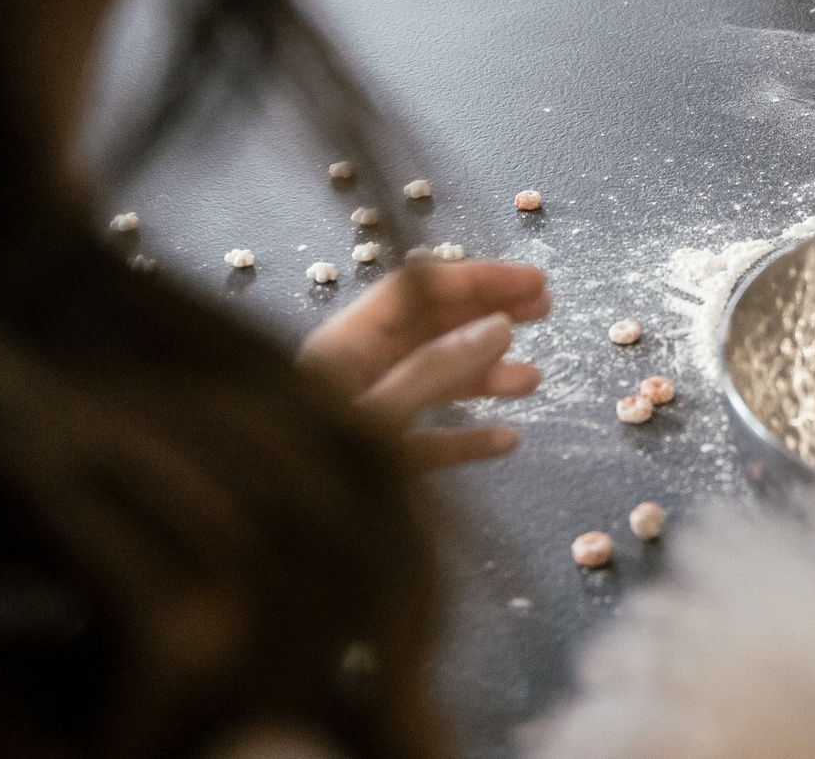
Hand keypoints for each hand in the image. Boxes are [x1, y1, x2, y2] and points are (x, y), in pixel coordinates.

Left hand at [298, 260, 550, 470]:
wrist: (268, 534)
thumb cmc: (313, 465)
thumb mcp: (381, 411)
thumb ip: (437, 368)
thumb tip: (499, 325)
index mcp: (349, 344)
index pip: (419, 290)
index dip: (477, 279)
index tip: (532, 282)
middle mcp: (359, 371)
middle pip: (431, 328)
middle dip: (488, 315)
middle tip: (545, 310)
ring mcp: (369, 417)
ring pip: (434, 382)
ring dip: (486, 376)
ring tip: (533, 380)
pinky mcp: (378, 463)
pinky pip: (429, 440)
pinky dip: (467, 437)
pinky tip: (505, 442)